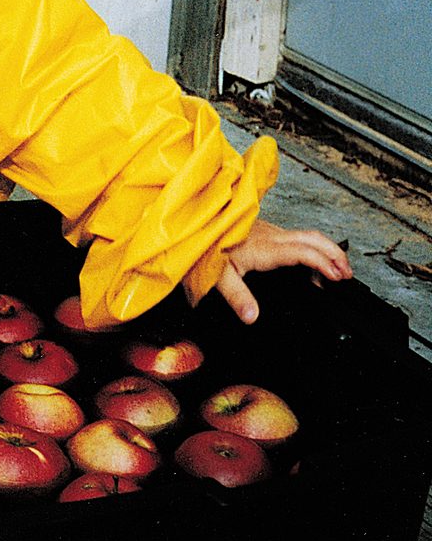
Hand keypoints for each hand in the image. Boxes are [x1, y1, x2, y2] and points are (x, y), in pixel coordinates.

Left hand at [215, 219, 350, 323]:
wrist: (193, 224)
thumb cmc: (203, 247)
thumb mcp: (217, 276)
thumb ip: (237, 297)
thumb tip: (253, 317)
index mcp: (264, 247)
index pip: (303, 252)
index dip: (324, 263)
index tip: (338, 277)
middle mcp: (270, 235)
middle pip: (312, 238)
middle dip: (335, 254)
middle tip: (348, 274)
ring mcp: (267, 231)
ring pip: (305, 235)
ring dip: (325, 249)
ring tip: (335, 270)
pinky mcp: (263, 230)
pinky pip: (295, 236)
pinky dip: (311, 248)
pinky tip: (308, 263)